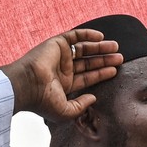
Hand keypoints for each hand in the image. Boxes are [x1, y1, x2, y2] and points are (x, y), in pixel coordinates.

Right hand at [0, 30, 122, 119]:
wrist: (26, 85)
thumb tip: (93, 98)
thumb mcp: (66, 112)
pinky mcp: (56, 44)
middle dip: (104, 60)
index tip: (115, 71)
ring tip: (116, 47)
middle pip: (88, 63)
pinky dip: (87, 34)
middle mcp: (62, 70)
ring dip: (100, 48)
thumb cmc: (42, 101)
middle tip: (120, 58)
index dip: (101, 74)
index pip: (87, 77)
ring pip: (84, 49)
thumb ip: (81, 106)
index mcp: (64, 85)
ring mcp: (59, 56)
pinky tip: (101, 37)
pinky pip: (74, 36)